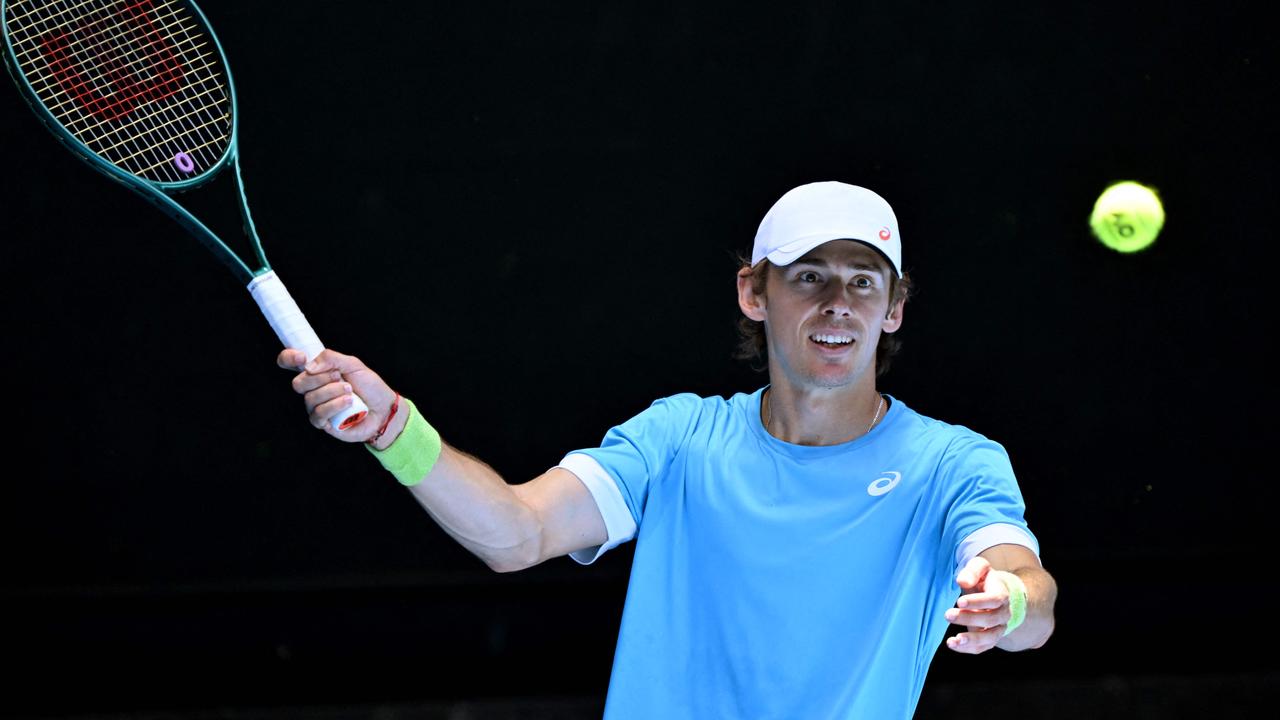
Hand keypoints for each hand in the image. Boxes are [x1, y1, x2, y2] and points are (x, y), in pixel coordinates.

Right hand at [277, 348, 397, 442]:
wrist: (384, 409)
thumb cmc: (370, 387)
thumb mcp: (354, 364)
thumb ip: (331, 358)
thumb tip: (309, 366)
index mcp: (317, 372)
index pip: (289, 363)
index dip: (288, 358)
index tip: (301, 358)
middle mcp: (313, 389)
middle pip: (298, 383)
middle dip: (320, 378)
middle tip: (339, 377)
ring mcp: (316, 407)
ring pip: (310, 398)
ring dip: (333, 392)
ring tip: (350, 392)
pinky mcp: (323, 423)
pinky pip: (318, 414)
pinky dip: (334, 406)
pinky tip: (348, 403)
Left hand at [944, 556, 1012, 653]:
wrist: (992, 593)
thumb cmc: (983, 579)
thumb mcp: (979, 567)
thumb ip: (972, 571)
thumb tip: (963, 581)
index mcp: (1002, 594)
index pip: (994, 600)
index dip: (977, 602)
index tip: (959, 602)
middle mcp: (1003, 613)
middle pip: (990, 619)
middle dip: (969, 618)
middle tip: (948, 614)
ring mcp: (998, 628)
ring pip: (990, 638)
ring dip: (972, 640)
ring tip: (954, 640)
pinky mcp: (990, 638)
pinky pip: (982, 647)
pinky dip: (968, 648)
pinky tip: (953, 644)